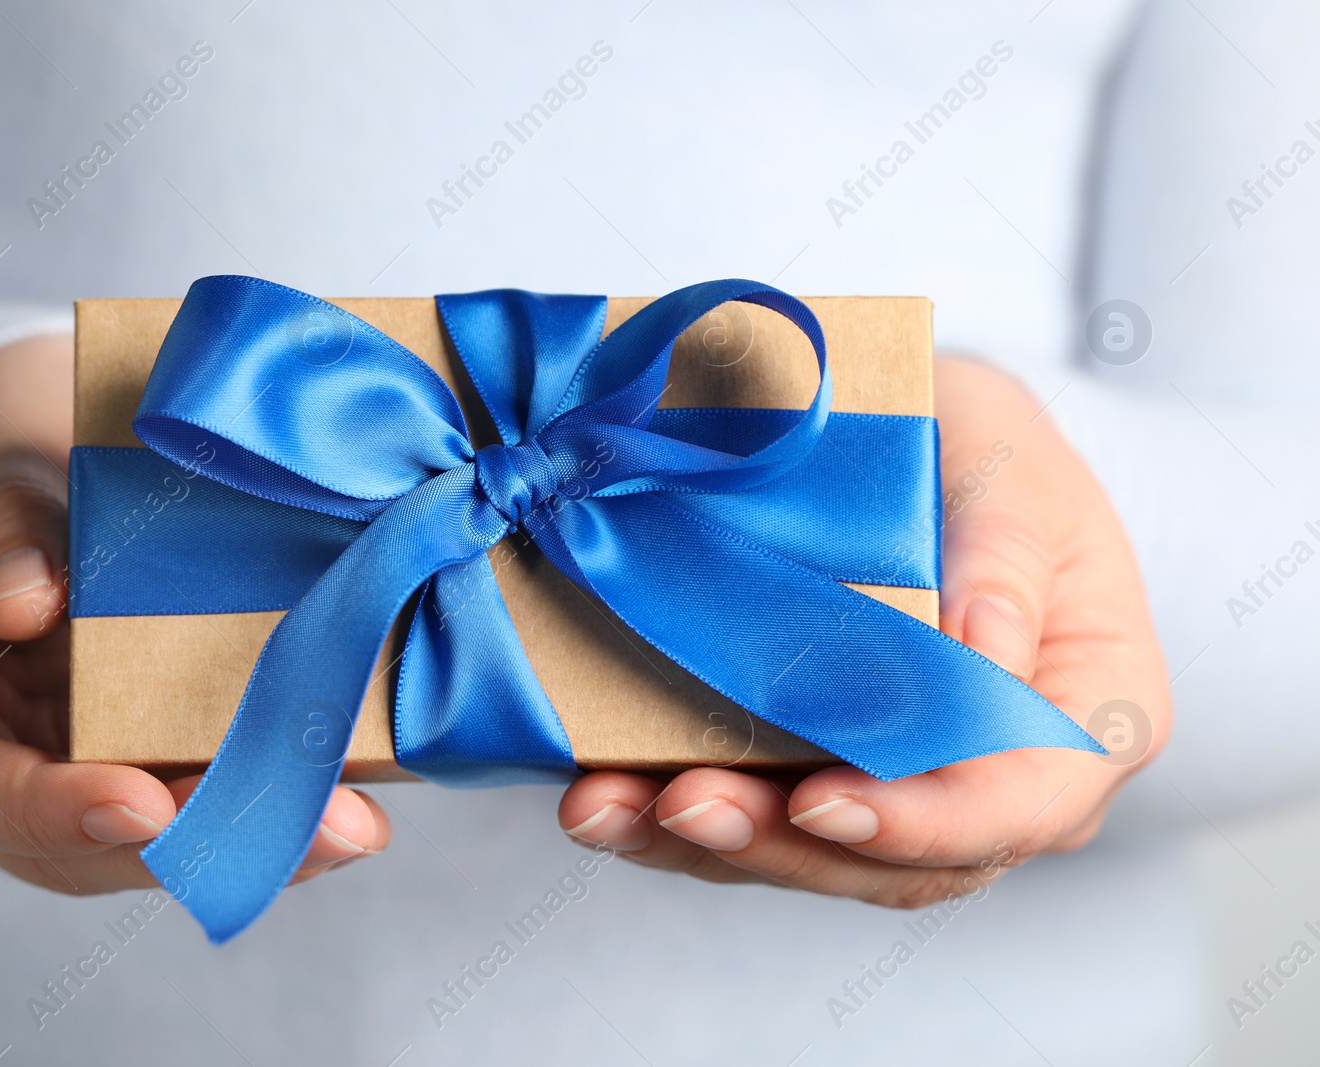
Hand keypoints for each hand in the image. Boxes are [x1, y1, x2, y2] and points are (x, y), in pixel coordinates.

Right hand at [0, 337, 389, 895]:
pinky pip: (202, 785)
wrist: (43, 450)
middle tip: (301, 834)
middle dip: (189, 849)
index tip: (137, 804)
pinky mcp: (148, 744)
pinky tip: (355, 794)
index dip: (47, 812)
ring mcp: (71, 762)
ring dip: (254, 839)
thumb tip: (22, 603)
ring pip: (153, 836)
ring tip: (351, 826)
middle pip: (73, 845)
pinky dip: (273, 794)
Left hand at [556, 356, 1170, 905]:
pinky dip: (669, 815)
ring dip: (703, 844)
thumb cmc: (992, 455)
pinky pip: (755, 818)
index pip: (1015, 805)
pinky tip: (600, 797)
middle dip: (778, 843)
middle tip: (680, 804)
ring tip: (606, 810)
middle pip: (898, 860)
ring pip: (811, 856)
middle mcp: (1001, 782)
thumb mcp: (1014, 468)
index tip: (821, 799)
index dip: (919, 821)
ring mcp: (909, 792)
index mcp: (1085, 719)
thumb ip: (1008, 558)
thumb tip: (983, 655)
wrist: (938, 451)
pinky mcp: (823, 775)